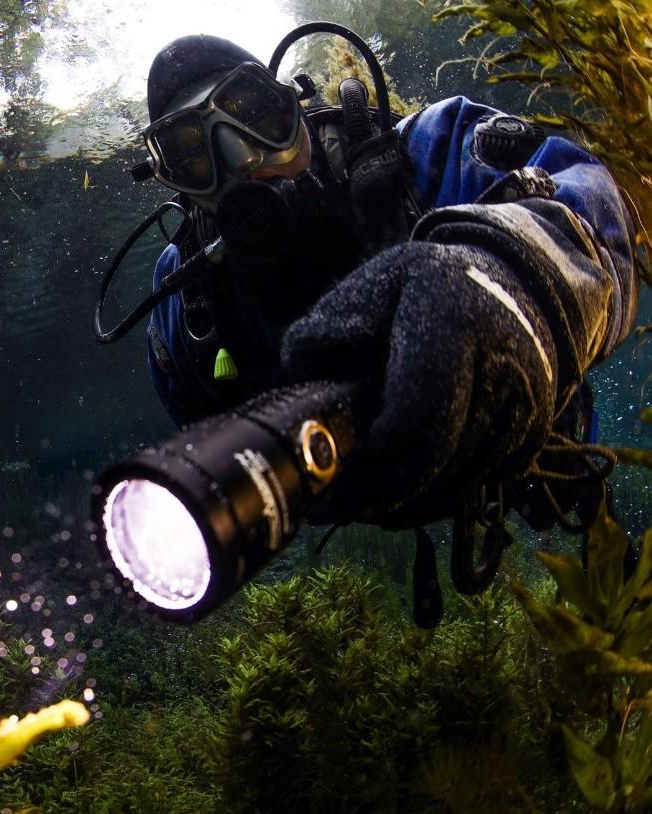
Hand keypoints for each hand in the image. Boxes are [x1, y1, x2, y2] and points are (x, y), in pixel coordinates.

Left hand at [281, 241, 557, 525]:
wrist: (515, 281)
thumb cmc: (422, 290)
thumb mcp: (368, 289)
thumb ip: (325, 331)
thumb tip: (302, 371)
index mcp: (456, 322)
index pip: (420, 405)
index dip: (382, 440)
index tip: (349, 451)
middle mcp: (504, 365)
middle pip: (441, 452)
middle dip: (386, 487)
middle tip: (338, 506)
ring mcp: (528, 404)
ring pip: (463, 478)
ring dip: (410, 502)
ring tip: (359, 509)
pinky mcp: (534, 432)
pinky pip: (484, 484)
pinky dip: (440, 500)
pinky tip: (401, 502)